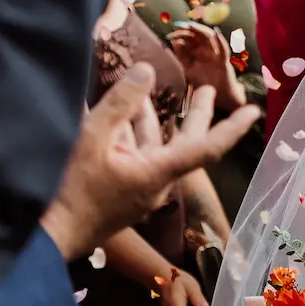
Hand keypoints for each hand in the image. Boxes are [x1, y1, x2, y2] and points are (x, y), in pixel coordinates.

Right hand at [41, 67, 258, 260]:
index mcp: (158, 172)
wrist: (51, 235)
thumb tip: (148, 70)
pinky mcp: (122, 188)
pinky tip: (118, 113)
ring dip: (152, 117)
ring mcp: (139, 186)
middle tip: (207, 89)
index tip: (254, 111)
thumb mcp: (93, 137)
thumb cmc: (73, 190)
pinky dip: (130, 132)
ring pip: (154, 145)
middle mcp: (156, 181)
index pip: (207, 147)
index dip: (232, 127)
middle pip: (184, 142)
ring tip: (151, 88)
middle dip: (196, 114)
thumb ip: (121, 102)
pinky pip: (135, 154)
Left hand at [168, 19, 240, 102]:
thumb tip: (175, 42)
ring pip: (210, 38)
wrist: (217, 96)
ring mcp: (216, 54)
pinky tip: (216, 33)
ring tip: (191, 26)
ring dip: (201, 31)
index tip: (170, 34)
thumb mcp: (188, 69)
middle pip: (198, 35)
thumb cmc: (203, 82)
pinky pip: (223, 49)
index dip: (180, 34)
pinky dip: (221, 41)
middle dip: (189, 29)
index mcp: (198, 51)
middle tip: (178, 26)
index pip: (189, 38)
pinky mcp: (224, 61)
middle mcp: (207, 50)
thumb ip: (182, 56)